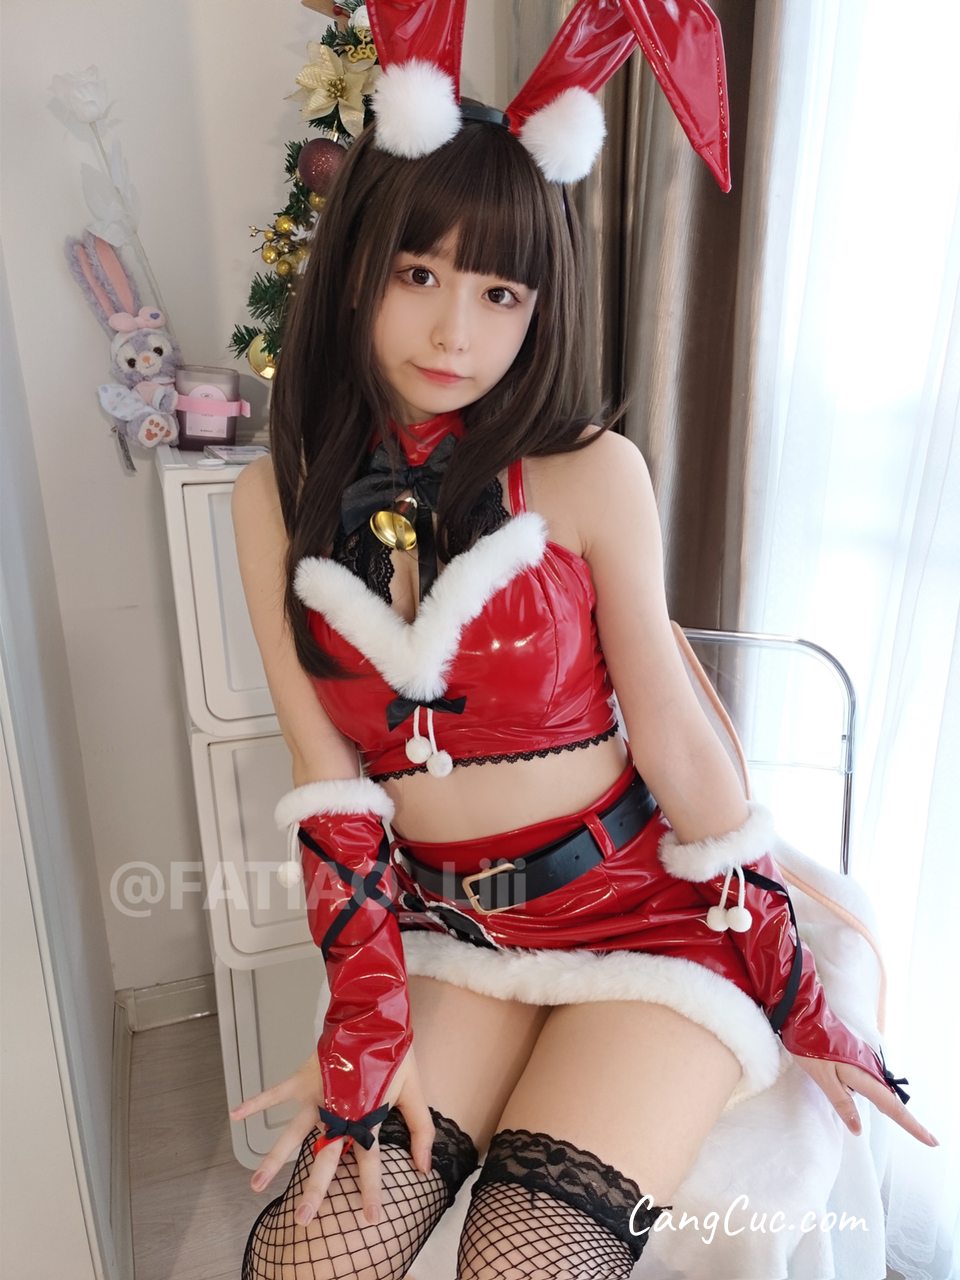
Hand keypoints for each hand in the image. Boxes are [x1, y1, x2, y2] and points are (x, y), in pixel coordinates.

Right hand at [228, 1044, 434, 1225]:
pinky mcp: (303, 1079)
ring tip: (256, 1185)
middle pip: (325, 1156)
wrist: (374, 1017)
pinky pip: (275, 1093)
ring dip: (274, 1159)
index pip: (369, 1161)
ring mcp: (317, 1096)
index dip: (370, 1190)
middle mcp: (338, 1111)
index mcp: (365, 1116)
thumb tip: (424, 1168)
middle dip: (315, 1189)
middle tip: (303, 1219)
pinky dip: (256, 1102)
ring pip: (293, 1133)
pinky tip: (235, 1114)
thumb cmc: (393, 1055)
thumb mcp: (415, 1091)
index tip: (369, 1218)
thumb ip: (420, 1130)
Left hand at [794, 1056, 937, 1146]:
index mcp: (865, 1077)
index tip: (931, 1140)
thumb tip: (858, 1129)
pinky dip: (878, 1094)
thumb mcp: (824, 1079)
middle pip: (891, 1100)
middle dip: (907, 1120)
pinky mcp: (857, 1056)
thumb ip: (842, 1103)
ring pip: (881, 1090)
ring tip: (909, 1126)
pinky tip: (877, 1101)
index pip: (893, 1108)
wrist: (805, 1016)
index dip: (912, 1126)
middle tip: (927, 1139)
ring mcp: (864, 1061)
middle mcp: (870, 1069)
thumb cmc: (811, 1048)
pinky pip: (872, 1080)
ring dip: (892, 1107)